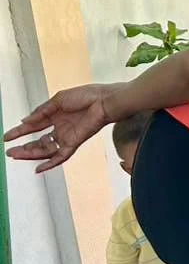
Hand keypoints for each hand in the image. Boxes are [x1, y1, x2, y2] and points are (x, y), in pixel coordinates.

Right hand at [4, 83, 121, 172]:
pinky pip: (61, 155)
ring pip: (46, 150)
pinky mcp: (74, 142)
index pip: (34, 126)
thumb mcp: (57, 101)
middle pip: (39, 142)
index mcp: (55, 116)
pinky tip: (39, 168)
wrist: (104, 100)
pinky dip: (51, 162)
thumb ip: (41, 112)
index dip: (19, 132)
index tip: (7, 137)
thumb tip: (25, 121)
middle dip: (24, 147)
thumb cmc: (87, 96)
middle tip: (10, 152)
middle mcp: (60, 128)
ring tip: (17, 155)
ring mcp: (67, 136)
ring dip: (31, 154)